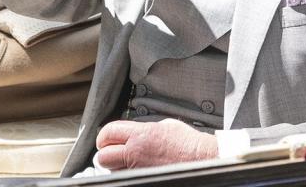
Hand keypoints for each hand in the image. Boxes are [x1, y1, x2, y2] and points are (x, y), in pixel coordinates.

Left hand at [94, 119, 218, 170]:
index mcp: (141, 134)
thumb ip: (143, 128)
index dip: (104, 136)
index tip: (106, 138)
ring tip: (130, 161)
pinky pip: (126, 177)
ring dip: (117, 166)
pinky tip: (139, 168)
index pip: (109, 132)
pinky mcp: (143, 179)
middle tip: (113, 152)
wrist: (203, 159)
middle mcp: (136, 153)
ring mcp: (138, 170)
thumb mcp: (165, 125)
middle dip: (106, 153)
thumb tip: (131, 132)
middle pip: (103, 156)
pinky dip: (128, 174)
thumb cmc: (188, 143)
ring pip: (112, 170)